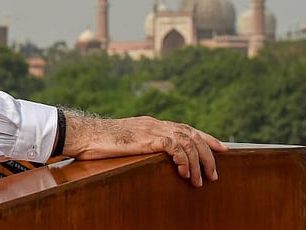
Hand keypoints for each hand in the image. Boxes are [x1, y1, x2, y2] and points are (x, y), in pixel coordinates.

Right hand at [61, 112, 227, 187]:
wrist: (84, 134)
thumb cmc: (99, 142)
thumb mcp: (125, 144)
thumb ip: (140, 146)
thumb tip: (152, 158)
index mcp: (151, 124)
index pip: (185, 127)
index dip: (205, 138)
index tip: (221, 149)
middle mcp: (154, 123)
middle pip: (192, 133)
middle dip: (208, 154)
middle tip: (214, 175)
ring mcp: (151, 128)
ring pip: (187, 141)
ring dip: (198, 163)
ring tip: (199, 181)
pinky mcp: (147, 137)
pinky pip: (175, 146)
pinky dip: (184, 160)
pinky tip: (183, 172)